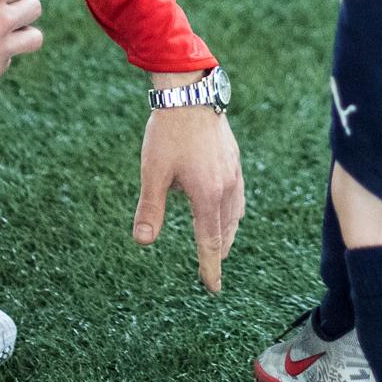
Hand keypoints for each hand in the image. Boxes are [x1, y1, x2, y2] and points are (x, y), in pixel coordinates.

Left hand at [132, 88, 244, 292]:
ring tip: (221, 241)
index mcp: (208, 196)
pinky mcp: (233, 158)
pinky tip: (226, 204)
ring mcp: (233, 172)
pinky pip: (238, 194)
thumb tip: (143, 242)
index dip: (210, 267)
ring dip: (228, 231)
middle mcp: (226, 188)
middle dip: (220, 251)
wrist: (189, 93)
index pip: (210, 243)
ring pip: (236, 212)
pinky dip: (233, 209)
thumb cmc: (168, 132)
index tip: (212, 288)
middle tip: (213, 267)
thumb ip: (150, 208)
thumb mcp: (153, 172)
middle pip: (227, 230)